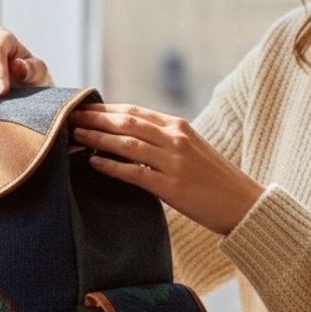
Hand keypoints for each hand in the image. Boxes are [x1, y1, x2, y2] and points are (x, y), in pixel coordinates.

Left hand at [70, 104, 262, 235]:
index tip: (82, 107)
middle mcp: (175, 139)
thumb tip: (129, 137)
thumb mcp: (191, 150)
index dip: (105, 109)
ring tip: (74, 135)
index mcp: (178, 127)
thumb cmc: (213, 179)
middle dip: (94, 118)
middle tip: (67, 115)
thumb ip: (163, 141)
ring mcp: (174, 162)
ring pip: (127, 144)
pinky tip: (94, 162)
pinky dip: (112, 166)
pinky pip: (135, 173)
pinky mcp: (172, 186)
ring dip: (97, 138)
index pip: (134, 111)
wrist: (243, 203)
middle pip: (126, 122)